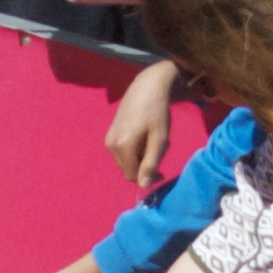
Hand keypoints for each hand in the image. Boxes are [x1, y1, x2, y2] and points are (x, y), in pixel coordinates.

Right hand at [106, 60, 177, 187]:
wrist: (147, 86)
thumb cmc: (157, 112)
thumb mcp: (159, 139)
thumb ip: (151, 164)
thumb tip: (143, 186)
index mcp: (122, 147)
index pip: (132, 176)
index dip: (147, 177)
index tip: (163, 171)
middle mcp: (111, 145)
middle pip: (128, 169)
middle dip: (144, 165)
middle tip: (160, 149)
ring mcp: (108, 138)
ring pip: (126, 160)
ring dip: (140, 157)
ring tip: (153, 140)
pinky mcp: (110, 133)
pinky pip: (123, 151)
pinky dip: (135, 149)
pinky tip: (144, 134)